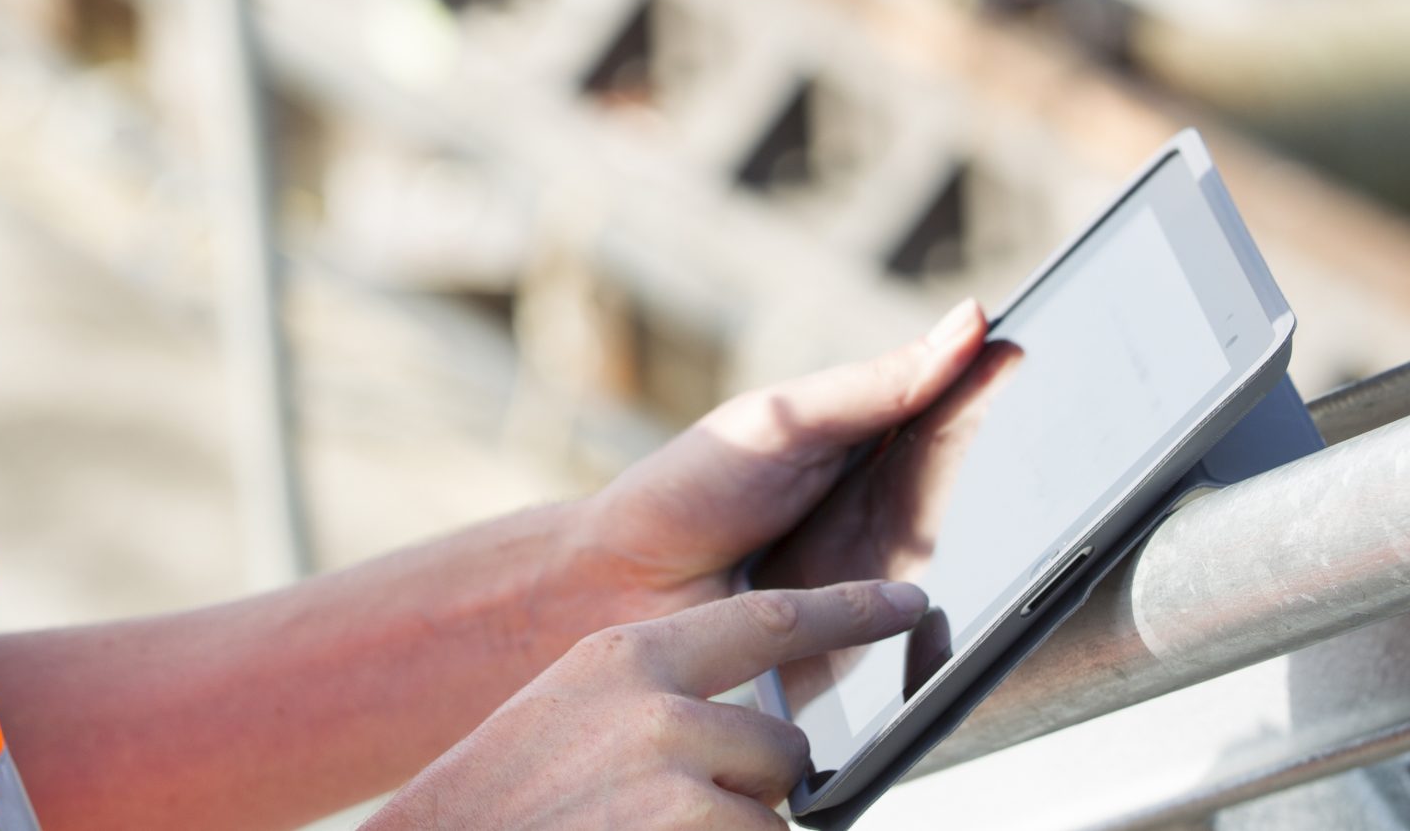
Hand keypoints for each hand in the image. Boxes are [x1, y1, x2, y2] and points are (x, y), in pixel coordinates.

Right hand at [370, 582, 929, 830]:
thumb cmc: (502, 807)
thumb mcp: (571, 722)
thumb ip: (658, 707)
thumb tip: (752, 731)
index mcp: (628, 660)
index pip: (770, 620)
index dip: (849, 610)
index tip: (908, 601)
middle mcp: (661, 708)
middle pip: (783, 751)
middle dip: (753, 795)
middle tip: (670, 816)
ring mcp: (677, 779)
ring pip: (771, 822)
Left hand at [569, 301, 986, 619]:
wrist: (614, 588)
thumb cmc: (688, 493)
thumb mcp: (785, 422)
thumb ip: (875, 386)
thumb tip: (965, 324)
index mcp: (861, 450)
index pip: (938, 409)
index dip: (977, 378)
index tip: (1010, 342)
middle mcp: (879, 515)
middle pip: (949, 470)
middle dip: (980, 421)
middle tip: (1002, 366)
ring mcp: (875, 582)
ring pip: (936, 539)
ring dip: (953, 492)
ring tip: (958, 431)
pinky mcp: (863, 647)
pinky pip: (916, 627)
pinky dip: (927, 601)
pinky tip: (933, 566)